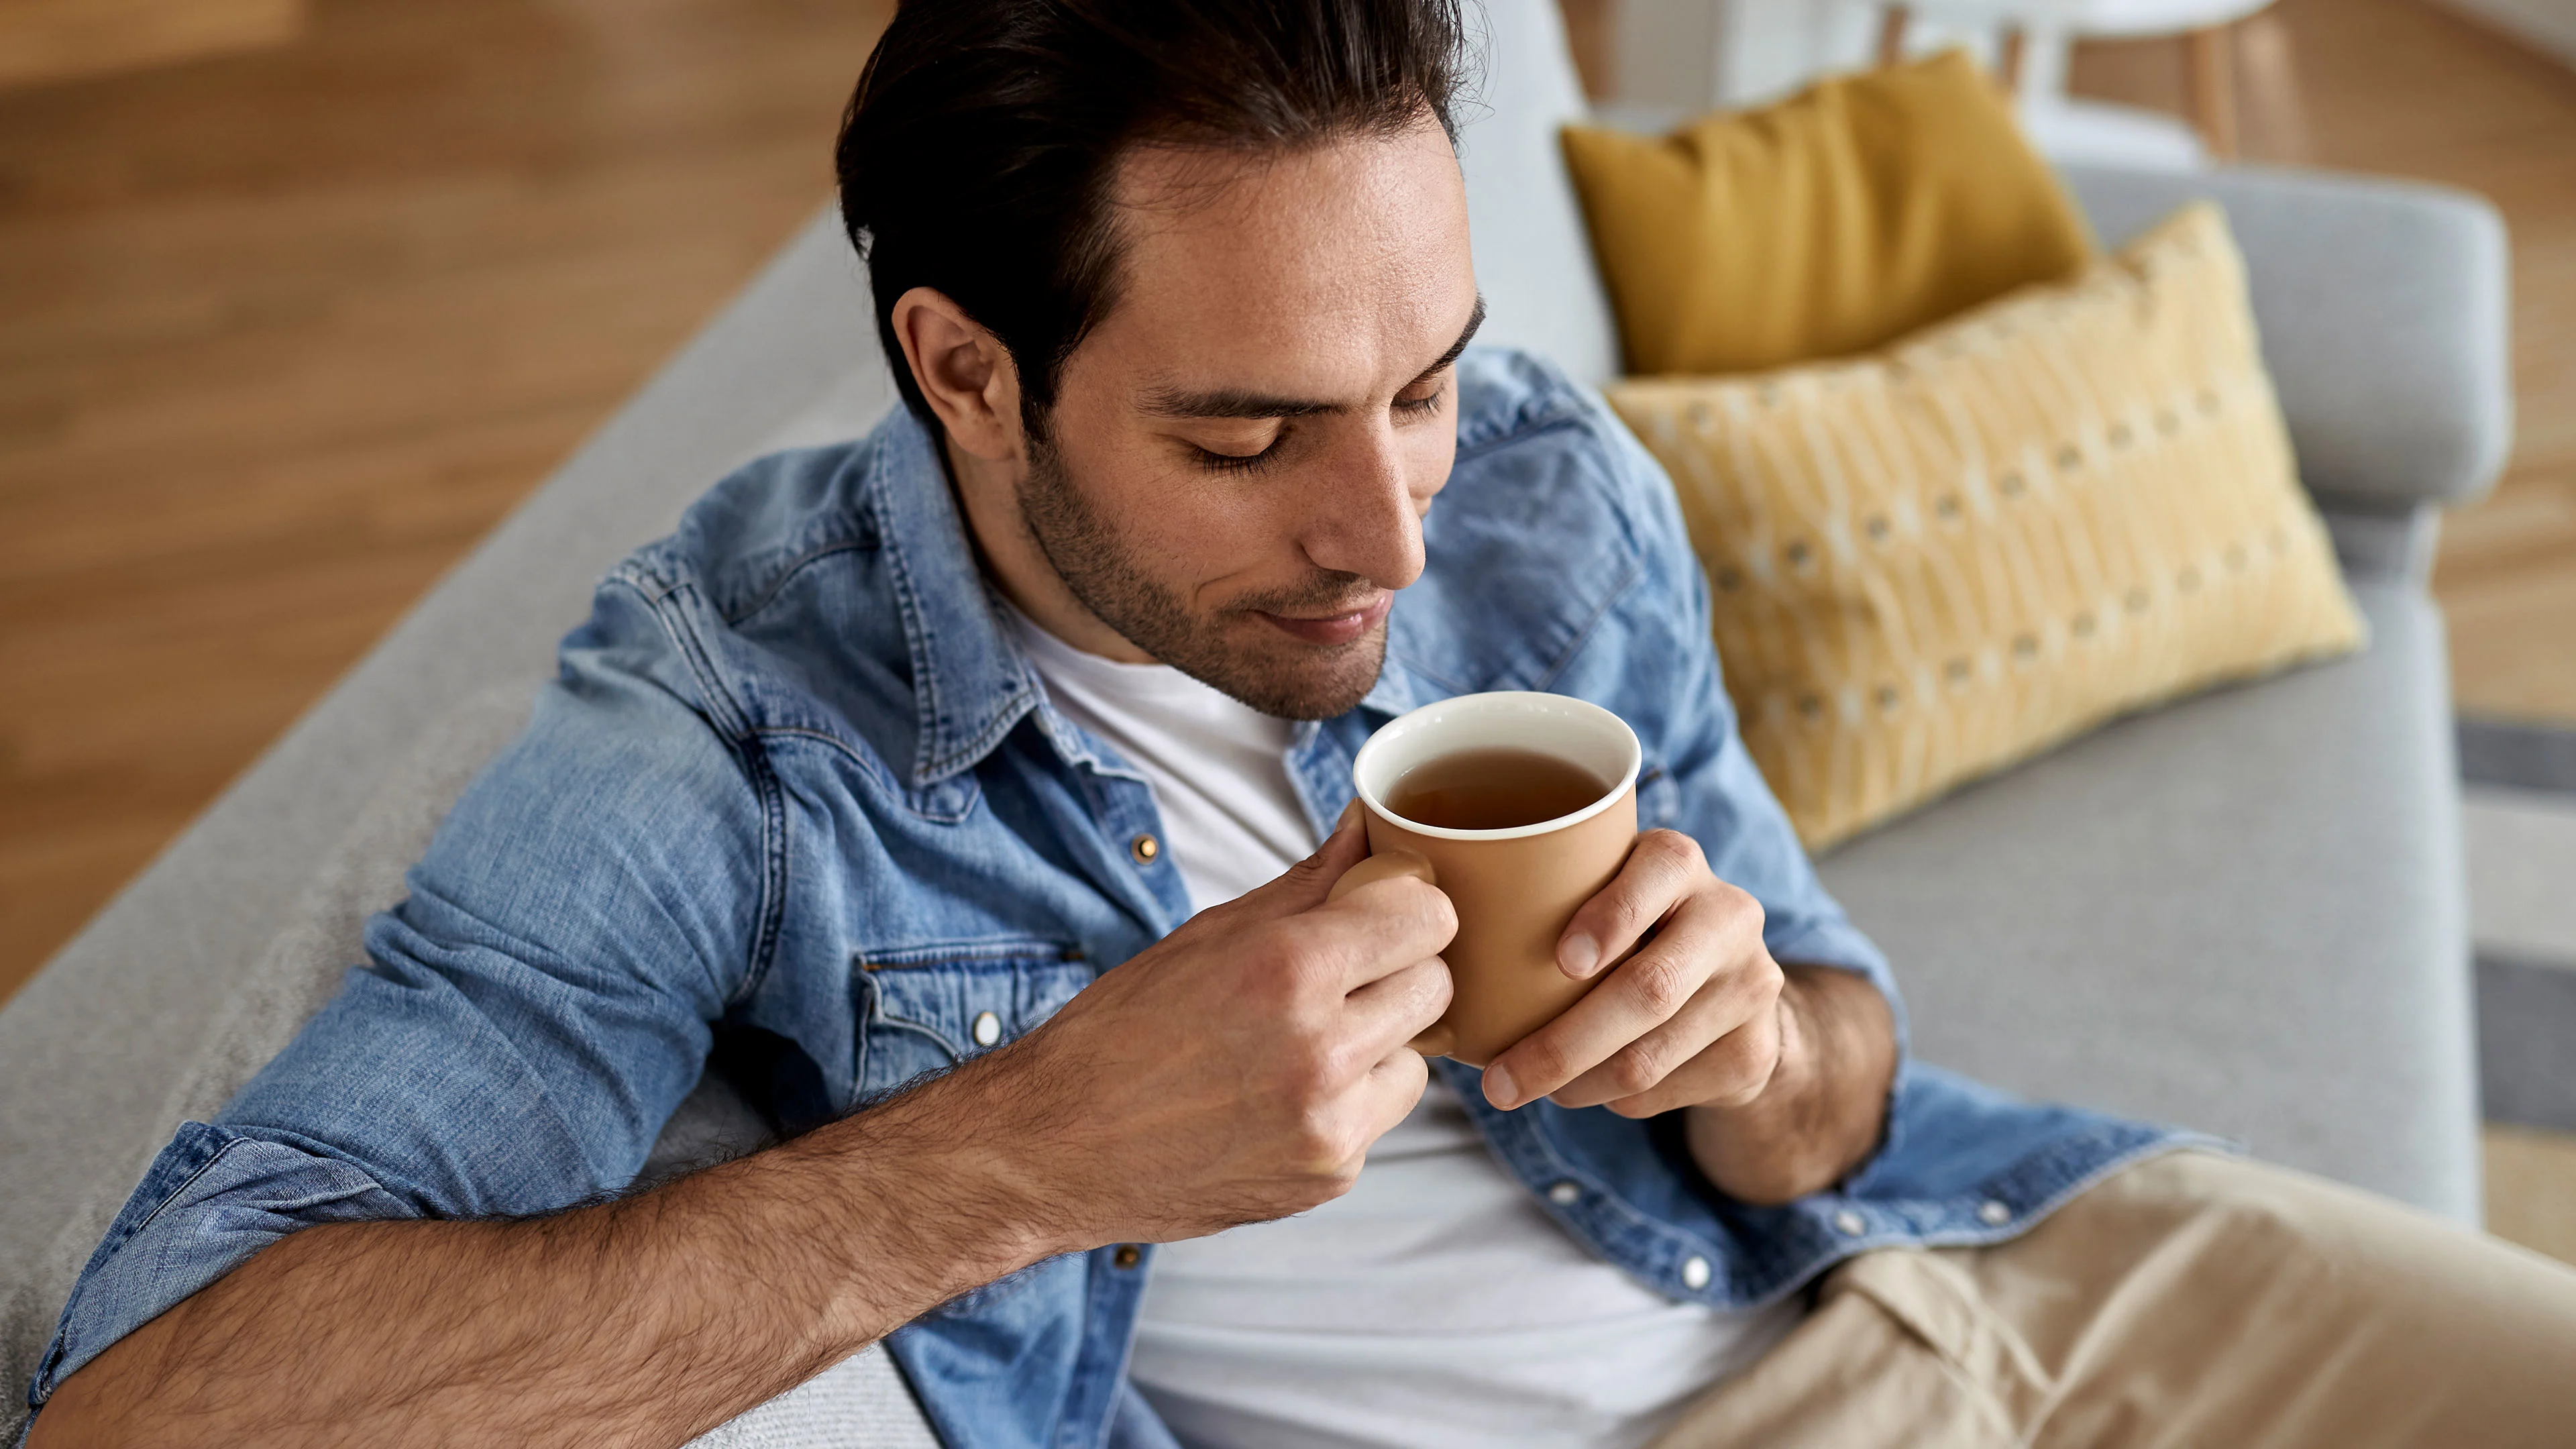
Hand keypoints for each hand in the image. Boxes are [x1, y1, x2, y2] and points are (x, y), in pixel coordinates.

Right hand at [974, 809, 1455, 1250]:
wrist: (1059, 1145)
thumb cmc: (1123, 1031)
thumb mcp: (1211, 935)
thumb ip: (1310, 882)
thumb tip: (1369, 827)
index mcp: (1287, 969)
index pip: (1427, 918)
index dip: (1410, 909)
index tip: (1386, 913)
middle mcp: (1319, 1048)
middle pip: (1435, 986)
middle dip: (1399, 973)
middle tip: (1344, 978)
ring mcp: (1329, 1121)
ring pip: (1418, 1057)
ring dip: (1380, 1043)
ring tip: (1303, 1044)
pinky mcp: (1330, 1174)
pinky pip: (1380, 1116)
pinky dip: (1349, 1102)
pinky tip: (1282, 1096)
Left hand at [1476, 830, 1894, 1203]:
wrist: (1734, 990)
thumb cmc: (1625, 932)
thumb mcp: (1600, 891)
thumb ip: (1543, 895)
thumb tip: (1418, 930)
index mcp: (1679, 862)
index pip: (1658, 871)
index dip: (1612, 916)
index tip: (1562, 958)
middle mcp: (1728, 914)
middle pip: (1647, 989)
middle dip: (1563, 1045)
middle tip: (1498, 1082)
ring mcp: (1750, 985)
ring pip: (1649, 1057)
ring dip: (1575, 1085)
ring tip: (1525, 1088)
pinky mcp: (1754, 1050)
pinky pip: (1664, 1090)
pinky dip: (1610, 1099)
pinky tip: (1584, 1088)